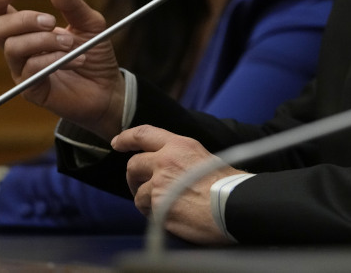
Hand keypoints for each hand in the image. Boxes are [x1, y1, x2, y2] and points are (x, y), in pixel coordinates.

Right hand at [0, 0, 125, 139]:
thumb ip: (71, 2)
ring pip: (13, 48)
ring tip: (71, 43)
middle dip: (23, 20)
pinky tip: (75, 59)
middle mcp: (19, 49)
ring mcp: (22, 70)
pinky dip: (53, 60)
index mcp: (27, 29)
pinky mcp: (31, 90)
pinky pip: (30, 70)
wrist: (109, 87)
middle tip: (52, 21)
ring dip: (44, 41)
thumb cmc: (95, 52)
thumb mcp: (89, 22)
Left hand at [113, 126, 238, 244]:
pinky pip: (147, 211)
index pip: (144, 134)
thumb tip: (168, 166)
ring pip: (138, 192)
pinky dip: (154, 215)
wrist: (232, 206)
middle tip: (140, 188)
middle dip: (133, 178)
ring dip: (146, 201)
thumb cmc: (226, 185)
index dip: (126, 138)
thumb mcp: (203, 157)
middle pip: (133, 165)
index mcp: (179, 145)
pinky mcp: (158, 205)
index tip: (117, 142)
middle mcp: (165, 160)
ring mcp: (159, 183)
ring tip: (165, 206)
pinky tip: (170, 216)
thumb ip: (181, 157)